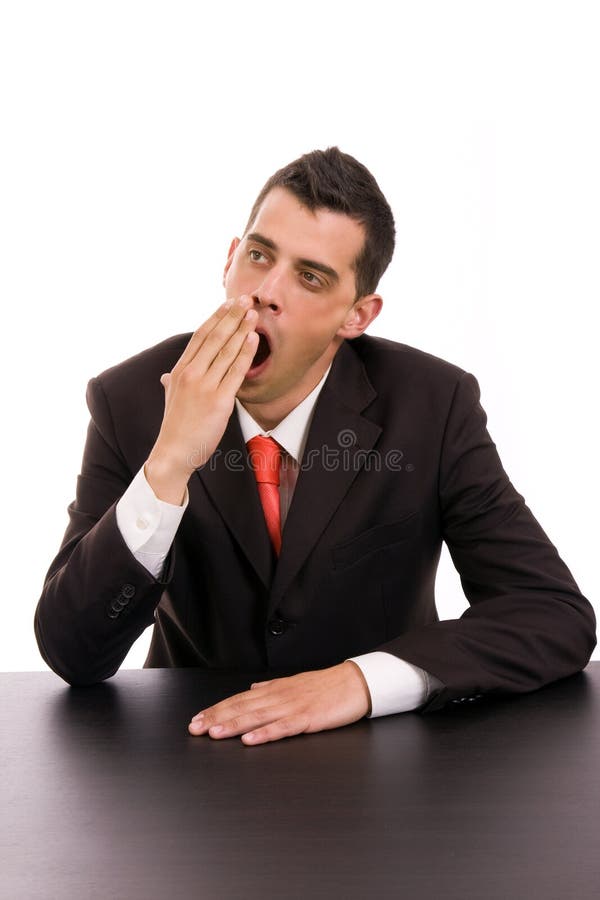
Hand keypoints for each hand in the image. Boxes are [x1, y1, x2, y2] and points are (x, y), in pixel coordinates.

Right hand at [145, 296, 258, 502]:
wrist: (173, 453)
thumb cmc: (176, 428)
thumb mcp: (170, 399)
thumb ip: (171, 383)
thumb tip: (165, 376)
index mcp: (180, 370)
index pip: (200, 336)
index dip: (216, 317)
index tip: (229, 304)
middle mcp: (190, 374)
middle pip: (214, 337)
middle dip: (232, 315)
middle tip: (246, 299)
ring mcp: (204, 386)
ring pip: (226, 350)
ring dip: (242, 328)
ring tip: (254, 313)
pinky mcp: (218, 400)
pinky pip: (235, 371)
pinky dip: (246, 352)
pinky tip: (254, 339)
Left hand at [188, 662, 371, 744]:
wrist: (355, 683)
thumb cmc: (326, 686)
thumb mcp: (294, 683)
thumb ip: (271, 689)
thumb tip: (251, 690)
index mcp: (275, 690)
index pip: (239, 699)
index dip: (217, 709)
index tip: (197, 719)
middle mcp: (279, 697)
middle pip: (242, 707)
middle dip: (216, 718)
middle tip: (195, 728)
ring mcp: (292, 707)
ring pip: (257, 717)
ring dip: (233, 725)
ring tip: (214, 733)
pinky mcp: (307, 718)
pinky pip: (283, 727)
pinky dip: (265, 734)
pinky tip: (250, 741)